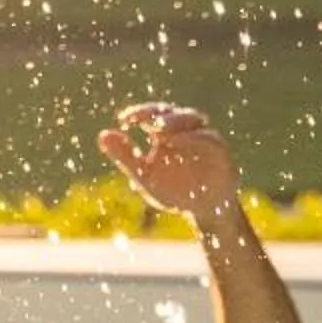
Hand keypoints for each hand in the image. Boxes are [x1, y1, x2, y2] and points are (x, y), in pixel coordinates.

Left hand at [96, 104, 243, 224]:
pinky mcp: (219, 149)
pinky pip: (208, 138)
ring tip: (157, 127)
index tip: (123, 119)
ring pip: (193, 118)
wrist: (202, 210)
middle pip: (172, 112)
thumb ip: (126, 156)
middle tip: (141, 119)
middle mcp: (185, 131)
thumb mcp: (144, 175)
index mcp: (165, 134)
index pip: (152, 115)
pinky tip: (175, 141)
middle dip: (156, 113)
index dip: (139, 113)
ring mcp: (204, 137)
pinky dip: (192, 137)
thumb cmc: (174, 190)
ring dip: (174, 120)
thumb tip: (102, 135)